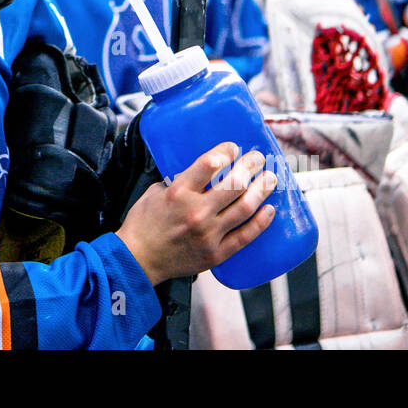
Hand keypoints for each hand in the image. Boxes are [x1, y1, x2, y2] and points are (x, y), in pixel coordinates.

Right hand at [115, 143, 276, 286]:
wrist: (138, 260)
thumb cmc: (143, 226)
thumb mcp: (154, 192)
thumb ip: (178, 181)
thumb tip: (197, 173)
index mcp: (178, 193)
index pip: (209, 164)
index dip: (226, 152)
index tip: (233, 147)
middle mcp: (196, 212)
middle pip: (234, 183)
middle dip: (250, 166)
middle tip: (258, 159)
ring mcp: (209, 234)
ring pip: (245, 207)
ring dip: (261, 189)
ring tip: (269, 179)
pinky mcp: (216, 254)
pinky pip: (246, 236)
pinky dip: (261, 222)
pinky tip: (269, 210)